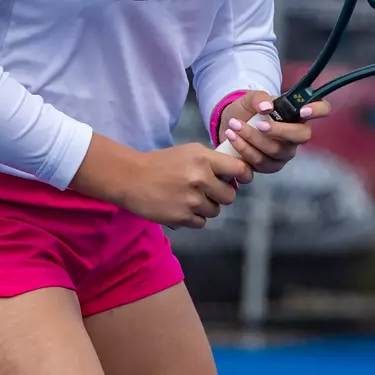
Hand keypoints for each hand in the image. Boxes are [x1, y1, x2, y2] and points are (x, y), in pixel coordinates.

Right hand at [71, 137, 252, 228]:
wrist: (131, 178)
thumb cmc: (161, 163)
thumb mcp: (189, 152)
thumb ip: (211, 162)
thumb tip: (235, 175)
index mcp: (203, 159)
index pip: (239, 169)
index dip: (243, 176)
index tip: (240, 179)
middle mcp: (201, 179)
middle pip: (230, 195)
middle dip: (221, 194)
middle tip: (207, 191)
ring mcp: (192, 200)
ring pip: (216, 210)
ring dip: (206, 207)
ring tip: (189, 198)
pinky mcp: (183, 217)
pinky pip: (202, 222)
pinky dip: (194, 217)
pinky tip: (182, 207)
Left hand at [216, 91, 333, 173]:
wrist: (228, 126)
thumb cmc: (245, 110)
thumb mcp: (249, 98)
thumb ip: (259, 98)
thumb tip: (267, 107)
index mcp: (297, 113)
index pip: (321, 109)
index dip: (318, 110)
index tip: (303, 110)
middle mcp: (296, 135)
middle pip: (302, 136)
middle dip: (278, 131)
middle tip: (258, 124)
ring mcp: (285, 152)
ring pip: (276, 151)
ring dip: (252, 139)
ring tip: (234, 126)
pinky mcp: (270, 166)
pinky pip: (261, 163)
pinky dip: (244, 150)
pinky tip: (232, 138)